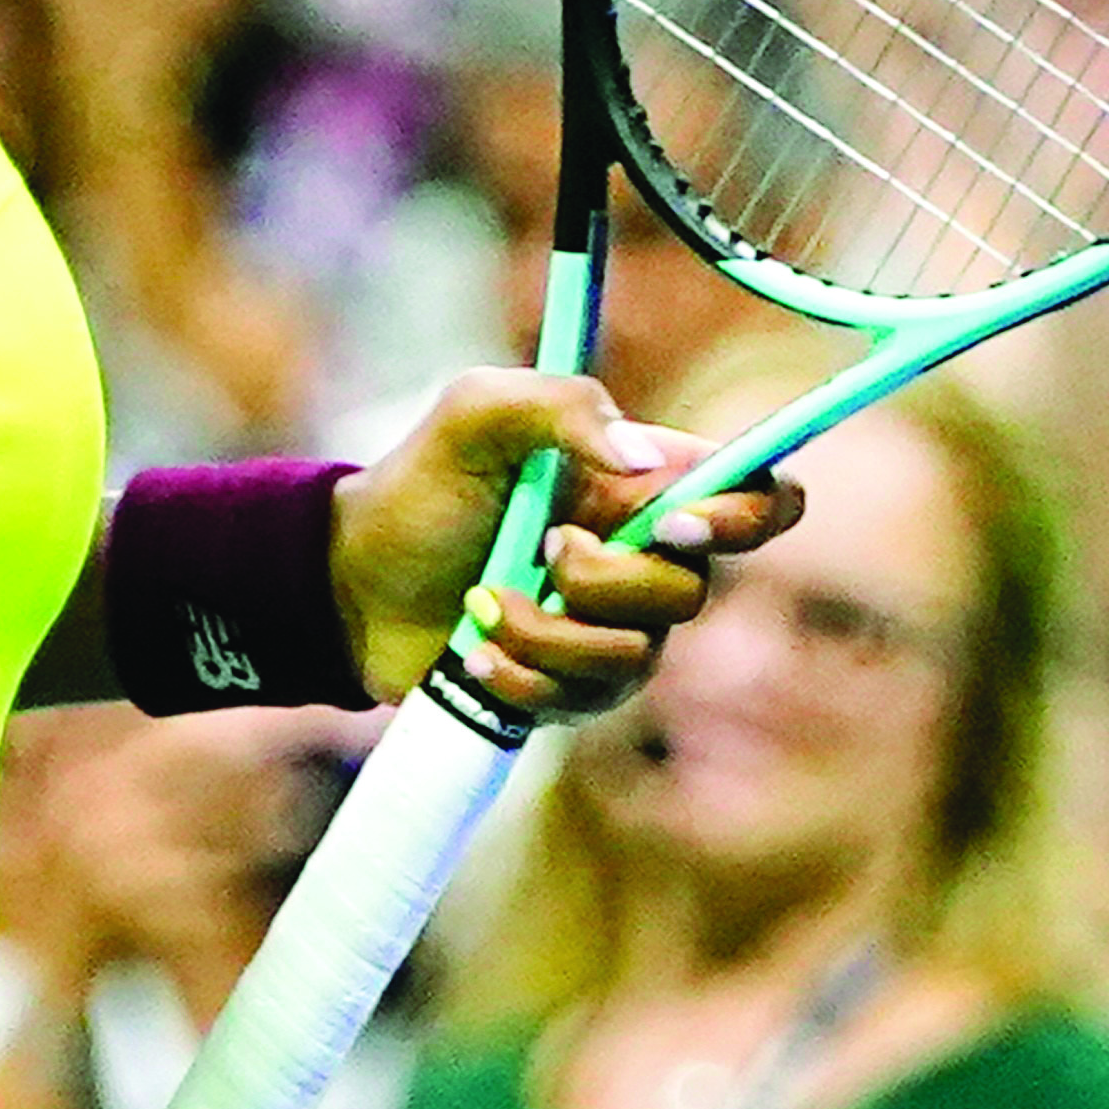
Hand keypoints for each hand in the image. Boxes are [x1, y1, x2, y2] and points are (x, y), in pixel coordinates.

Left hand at [331, 369, 797, 712]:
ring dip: (545, 632)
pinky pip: (583, 702)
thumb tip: (644, 460)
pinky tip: (475, 651)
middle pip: (694, 591)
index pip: (760, 498)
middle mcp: (644, 560)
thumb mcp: (477, 413)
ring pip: (636, 657)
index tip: (672, 520)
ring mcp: (612, 632)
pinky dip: (519, 674)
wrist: (348, 583)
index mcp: (642, 485)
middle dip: (608, 580)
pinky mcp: (573, 691)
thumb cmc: (420, 488)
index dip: (747, 514)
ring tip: (484, 603)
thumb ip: (562, 406)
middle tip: (544, 549)